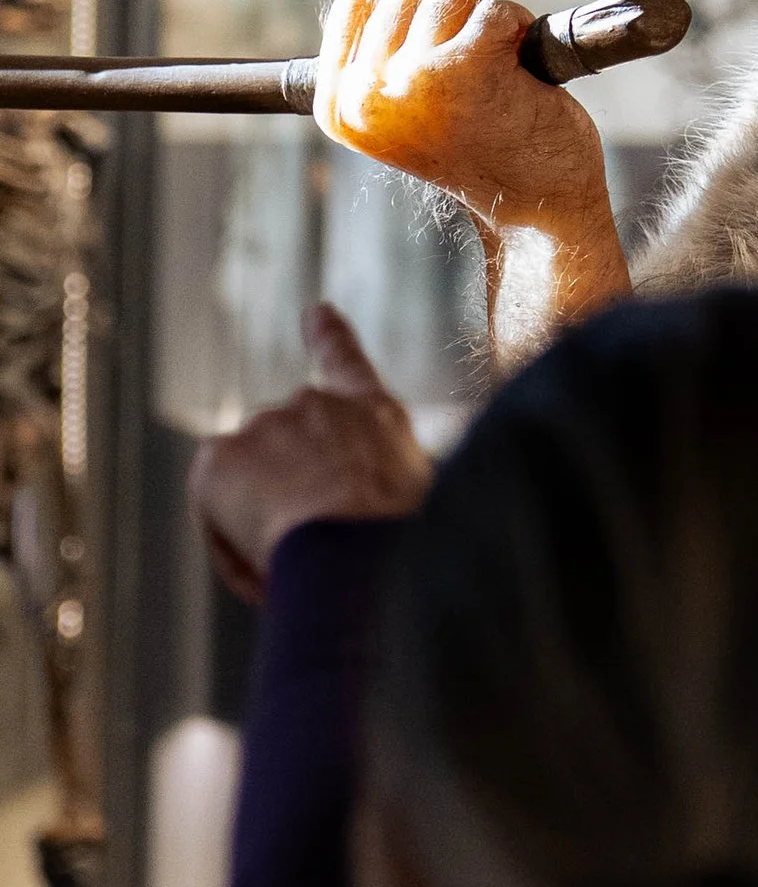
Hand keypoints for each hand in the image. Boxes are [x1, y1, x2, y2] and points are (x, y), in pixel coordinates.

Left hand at [189, 303, 430, 603]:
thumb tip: (335, 513)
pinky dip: (230, 547)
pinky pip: (215, 509)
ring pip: (249, 489)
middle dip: (289, 502)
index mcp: (374, 413)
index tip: (316, 312)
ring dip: (264, 528)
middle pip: (284, 455)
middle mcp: (316, 404)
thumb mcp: (414, 504)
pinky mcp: (219, 456)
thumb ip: (373, 486)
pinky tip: (266, 574)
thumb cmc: (401, 545)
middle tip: (315, 557)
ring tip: (301, 573)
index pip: (347, 363)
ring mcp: (264, 424)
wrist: (362, 551)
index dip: (330, 338)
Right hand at [314, 0, 630, 366]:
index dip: (408, 17)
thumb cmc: (475, 151)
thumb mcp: (402, 114)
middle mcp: (366, 94)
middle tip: (473, 69)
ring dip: (483, 21)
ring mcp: (416, 77)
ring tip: (496, 71)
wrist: (533, 209)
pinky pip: (494, 10)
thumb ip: (375, 62)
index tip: (434, 58)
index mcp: (340, 106)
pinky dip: (517, 28)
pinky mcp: (471, 64)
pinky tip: (519, 69)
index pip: (355, 6)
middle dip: (448, 18)